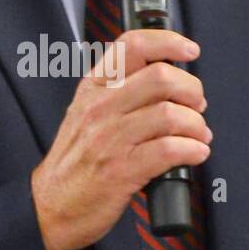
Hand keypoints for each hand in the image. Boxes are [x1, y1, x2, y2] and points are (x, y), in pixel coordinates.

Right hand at [31, 29, 210, 249]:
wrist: (50, 207)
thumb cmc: (75, 163)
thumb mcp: (85, 114)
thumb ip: (117, 92)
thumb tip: (166, 80)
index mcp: (93, 88)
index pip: (132, 45)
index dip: (168, 42)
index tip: (189, 51)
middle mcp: (99, 108)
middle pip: (161, 77)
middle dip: (192, 91)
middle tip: (197, 106)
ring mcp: (109, 138)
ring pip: (170, 114)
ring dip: (196, 126)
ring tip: (198, 136)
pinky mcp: (121, 170)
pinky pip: (170, 150)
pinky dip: (193, 150)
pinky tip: (194, 154)